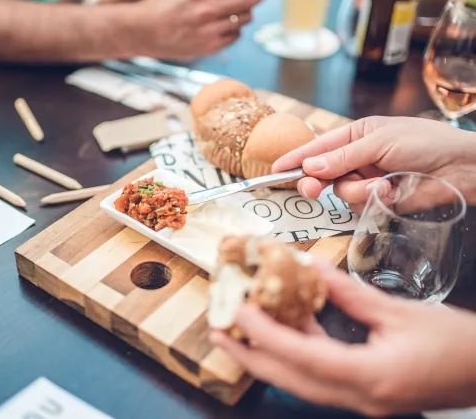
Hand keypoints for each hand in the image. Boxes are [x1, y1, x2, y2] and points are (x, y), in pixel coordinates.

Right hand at [140, 0, 263, 58]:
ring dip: (247, 12)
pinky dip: (236, 29)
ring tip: (242, 8)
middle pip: (247, 1)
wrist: (146, 30)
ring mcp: (208, 31)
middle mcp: (206, 10)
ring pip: (244, 19)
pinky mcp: (209, 47)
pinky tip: (229, 24)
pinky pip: (235, 36)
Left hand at [211, 261, 475, 416]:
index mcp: (369, 377)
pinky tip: (287, 330)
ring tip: (239, 331)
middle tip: (218, 332)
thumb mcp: (398, 312)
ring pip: (301, 382)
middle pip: (290, 380)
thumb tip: (311, 268)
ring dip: (268, 356)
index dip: (266, 333)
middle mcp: (359, 397)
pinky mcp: (364, 395)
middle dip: (249, 357)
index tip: (238, 310)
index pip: (303, 356)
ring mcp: (361, 401)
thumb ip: (348, 292)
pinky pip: (319, 378)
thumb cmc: (455, 344)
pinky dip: (296, 355)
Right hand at [272, 116, 475, 212]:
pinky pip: (359, 205)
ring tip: (383, 185)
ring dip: (358, 191)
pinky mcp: (378, 200)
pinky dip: (373, 200)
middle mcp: (356, 158)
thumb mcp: (380, 142)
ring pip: (340, 192)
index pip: (318, 147)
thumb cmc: (424, 142)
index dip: (296, 158)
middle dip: (315, 181)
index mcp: (355, 135)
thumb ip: (343, 157)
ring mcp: (366, 180)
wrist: (461, 167)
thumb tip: (310, 166)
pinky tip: (392, 192)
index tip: (275, 169)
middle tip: (310, 189)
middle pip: (322, 173)